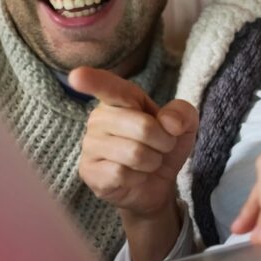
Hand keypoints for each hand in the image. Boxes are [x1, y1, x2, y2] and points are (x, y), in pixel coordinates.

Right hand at [71, 67, 197, 219]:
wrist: (156, 185)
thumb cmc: (163, 147)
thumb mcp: (183, 125)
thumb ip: (182, 113)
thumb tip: (169, 122)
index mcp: (119, 99)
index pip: (107, 86)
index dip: (92, 80)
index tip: (76, 75)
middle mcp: (99, 118)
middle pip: (143, 127)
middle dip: (163, 142)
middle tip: (160, 147)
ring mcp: (90, 145)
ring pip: (134, 153)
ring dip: (152, 161)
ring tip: (147, 162)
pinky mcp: (88, 171)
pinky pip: (121, 174)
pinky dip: (138, 178)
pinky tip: (134, 177)